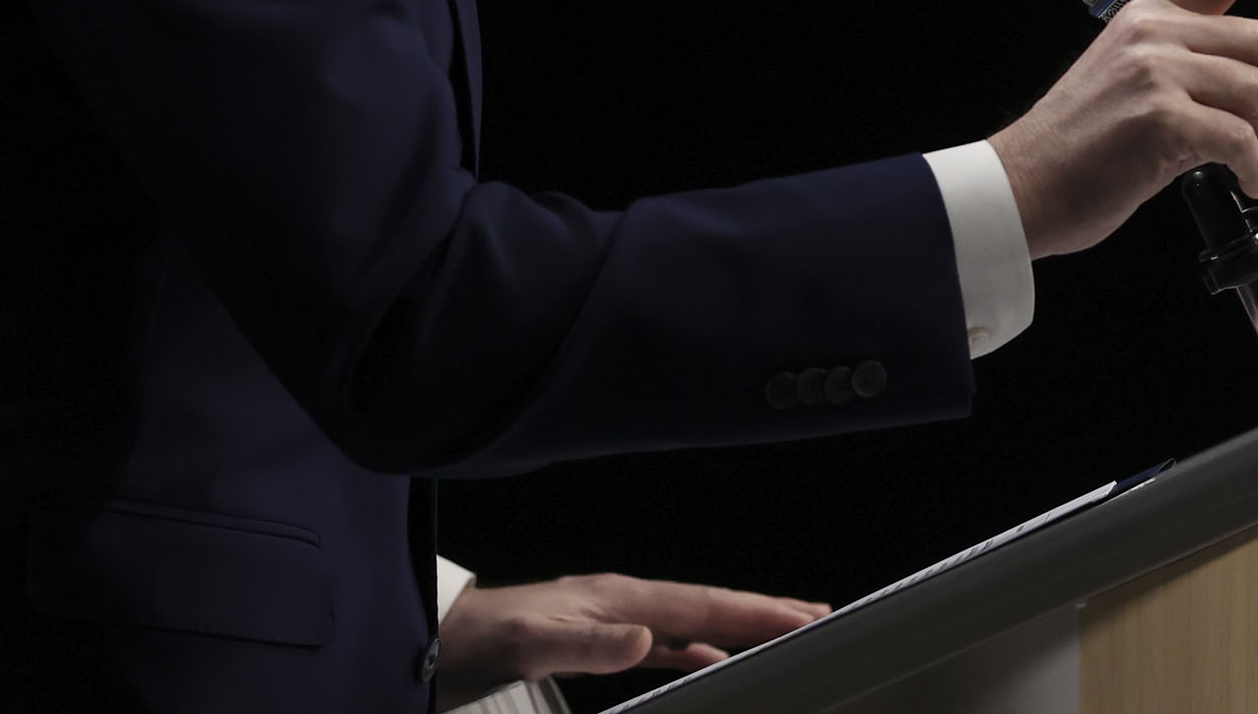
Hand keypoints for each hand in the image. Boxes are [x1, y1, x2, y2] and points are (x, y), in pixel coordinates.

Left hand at [434, 572, 825, 703]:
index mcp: (617, 599)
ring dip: (737, 626)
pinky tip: (711, 659)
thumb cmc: (480, 641)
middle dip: (763, 610)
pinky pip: (665, 641)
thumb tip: (650, 637)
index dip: (755, 611)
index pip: (701, 605)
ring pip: (691, 621)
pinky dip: (698, 647)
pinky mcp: (598, 639)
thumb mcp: (533, 645)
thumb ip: (590, 644)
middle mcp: (622, 603)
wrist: (439, 639)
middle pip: (707, 605)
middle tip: (819, 616)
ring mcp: (612, 618)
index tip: (804, 616)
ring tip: (781, 632)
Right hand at [988, 0, 1257, 258]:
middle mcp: (1153, 32)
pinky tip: (1249, 181)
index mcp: (1148, 16)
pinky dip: (1256, 165)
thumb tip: (1248, 98)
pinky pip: (1239, 137)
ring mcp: (1155, 70)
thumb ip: (1184, 70)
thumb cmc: (1077, 145)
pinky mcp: (1159, 115)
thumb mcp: (1129, 82)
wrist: (1024, 185)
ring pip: (1257, 91)